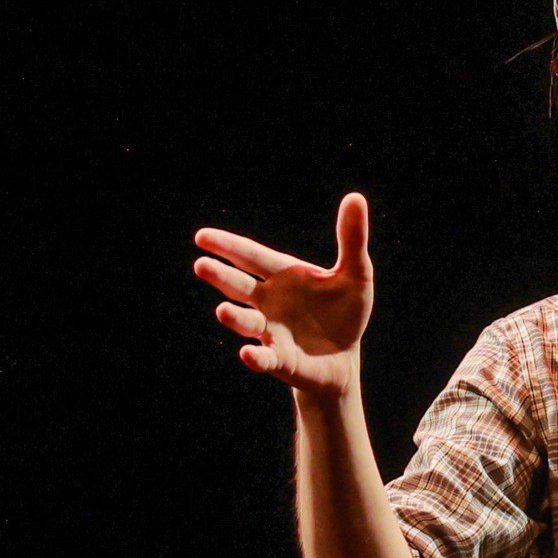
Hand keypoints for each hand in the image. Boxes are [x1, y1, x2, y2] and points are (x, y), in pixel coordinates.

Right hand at [191, 192, 374, 396]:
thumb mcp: (356, 274)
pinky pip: (264, 358)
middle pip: (239, 286)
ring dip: (235, 317)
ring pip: (246, 322)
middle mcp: (268, 301)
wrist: (345, 357)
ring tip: (222, 310)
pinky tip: (247, 354)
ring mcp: (270, 331)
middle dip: (221, 276)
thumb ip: (352, 238)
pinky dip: (255, 357)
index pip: (251, 256)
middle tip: (201, 265)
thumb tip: (355, 197)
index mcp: (283, 275)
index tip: (202, 237)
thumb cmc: (345, 312)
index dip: (228, 246)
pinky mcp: (280, 360)